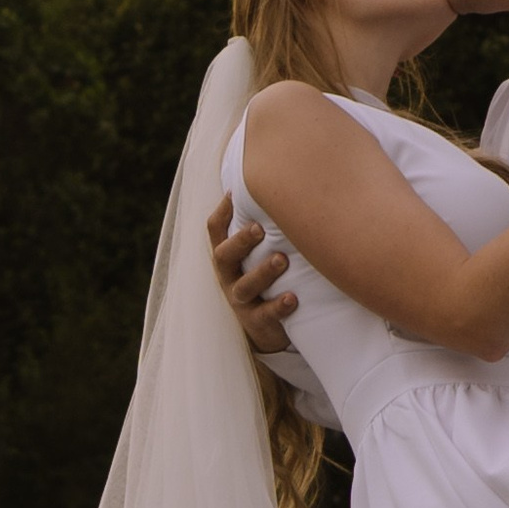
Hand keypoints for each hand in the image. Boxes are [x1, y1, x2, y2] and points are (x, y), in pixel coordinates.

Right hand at [208, 193, 296, 356]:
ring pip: (244, 287)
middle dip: (241, 241)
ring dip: (262, 272)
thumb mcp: (260, 251)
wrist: (269, 327)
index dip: (222, 211)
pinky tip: (293, 298)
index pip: (215, 230)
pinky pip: (265, 315)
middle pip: (224, 256)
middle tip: (259, 228)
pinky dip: (279, 306)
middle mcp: (229, 276)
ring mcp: (240, 301)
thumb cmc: (269, 276)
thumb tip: (289, 179)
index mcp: (228, 255)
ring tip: (281, 260)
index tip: (235, 192)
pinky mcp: (257, 322)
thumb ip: (269, 224)